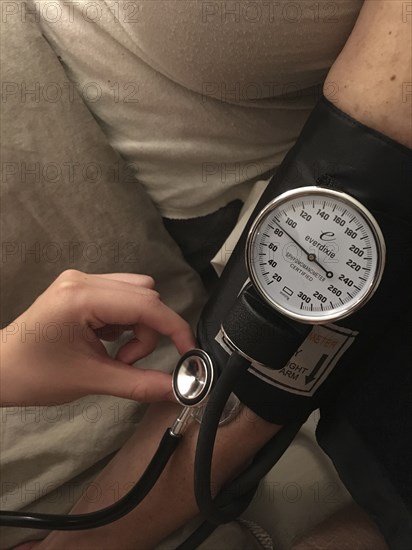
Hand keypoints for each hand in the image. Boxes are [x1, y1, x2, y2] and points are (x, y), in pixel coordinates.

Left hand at [0, 270, 195, 405]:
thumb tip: (176, 389)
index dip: (173, 328)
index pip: (146, 304)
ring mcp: (81, 281)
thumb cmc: (34, 375)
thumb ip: (139, 384)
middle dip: (148, 331)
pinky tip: (107, 341)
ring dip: (138, 326)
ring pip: (136, 294)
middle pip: (145, 295)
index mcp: (81, 297)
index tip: (188, 351)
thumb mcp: (90, 380)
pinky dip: (126, 322)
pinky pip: (121, 298)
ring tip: (116, 354)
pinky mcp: (81, 288)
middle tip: (128, 361)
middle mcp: (83, 280)